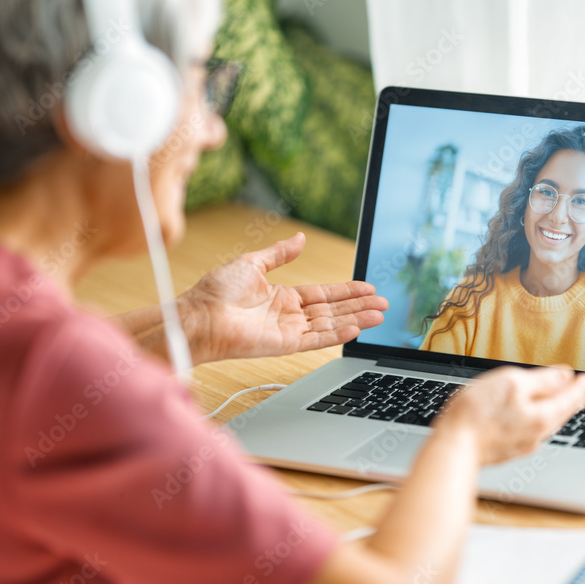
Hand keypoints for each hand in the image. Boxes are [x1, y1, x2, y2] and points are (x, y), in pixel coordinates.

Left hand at [181, 233, 388, 363]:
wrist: (200, 316)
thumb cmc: (217, 291)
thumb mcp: (252, 263)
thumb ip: (280, 254)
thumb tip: (300, 238)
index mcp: (282, 296)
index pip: (323, 293)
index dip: (347, 290)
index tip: (368, 288)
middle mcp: (289, 315)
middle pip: (333, 309)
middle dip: (359, 306)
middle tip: (384, 304)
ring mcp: (289, 331)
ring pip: (331, 324)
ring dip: (356, 319)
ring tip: (380, 316)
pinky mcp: (285, 345)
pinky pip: (317, 339)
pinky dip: (337, 334)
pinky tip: (356, 328)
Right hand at [433, 366, 584, 464]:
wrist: (454, 447)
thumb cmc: (478, 414)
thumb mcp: (512, 383)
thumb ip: (542, 380)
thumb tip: (565, 376)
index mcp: (542, 416)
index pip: (569, 397)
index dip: (579, 385)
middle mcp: (537, 434)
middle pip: (561, 412)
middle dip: (571, 399)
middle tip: (579, 389)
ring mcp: (522, 444)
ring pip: (547, 423)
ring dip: (556, 409)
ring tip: (561, 401)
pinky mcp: (507, 449)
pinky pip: (532, 431)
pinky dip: (540, 419)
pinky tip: (533, 417)